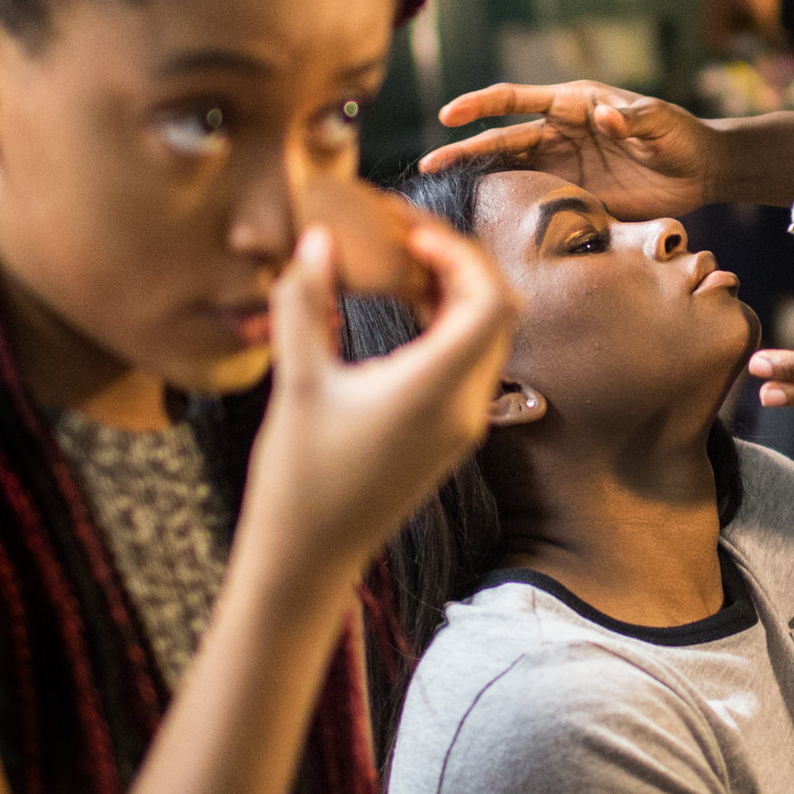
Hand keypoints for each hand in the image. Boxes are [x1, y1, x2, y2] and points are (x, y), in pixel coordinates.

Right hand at [241, 219, 515, 584]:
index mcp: (437, 390)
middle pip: (497, 313)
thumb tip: (318, 241)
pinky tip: (401, 311)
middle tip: (407, 238)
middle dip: (460, 266)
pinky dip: (446, 326)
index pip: (490, 301)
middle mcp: (465, 407)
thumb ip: (306, 302)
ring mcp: (463, 425)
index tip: (411, 233)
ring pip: (486, 338)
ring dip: (455, 294)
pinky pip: (469, 363)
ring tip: (401, 267)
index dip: (460, 255)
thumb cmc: (299, 479)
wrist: (307, 560)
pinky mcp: (449, 436)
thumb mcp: (297, 381)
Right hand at [421, 81, 716, 221]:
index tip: (450, 115)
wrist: (699, 170)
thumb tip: (602, 114)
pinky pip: (533, 196)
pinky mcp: (573, 192)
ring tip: (442, 189)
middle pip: (503, 139)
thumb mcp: (660, 120)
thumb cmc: (679, 134)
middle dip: (465, 150)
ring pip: (510, 168)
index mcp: (573, 102)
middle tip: (430, 166)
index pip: (516, 99)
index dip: (482, 105)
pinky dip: (507, 202)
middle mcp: (559, 130)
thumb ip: (632, 117)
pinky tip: (482, 213)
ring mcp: (563, 163)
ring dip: (478, 177)